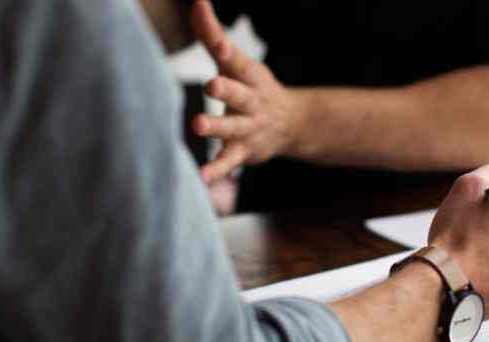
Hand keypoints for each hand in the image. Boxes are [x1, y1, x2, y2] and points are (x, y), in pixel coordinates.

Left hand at [190, 1, 304, 183]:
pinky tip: (201, 178)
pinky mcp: (244, 151)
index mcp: (248, 76)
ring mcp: (249, 128)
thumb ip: (212, 34)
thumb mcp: (237, 62)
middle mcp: (251, 101)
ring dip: (217, 127)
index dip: (227, 51)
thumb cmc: (252, 87)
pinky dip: (216, 170)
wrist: (292, 125)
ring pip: (232, 128)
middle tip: (212, 85)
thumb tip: (196, 2)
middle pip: (238, 94)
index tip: (218, 44)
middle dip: (226, 89)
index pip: (237, 61)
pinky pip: (229, 162)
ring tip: (199, 126)